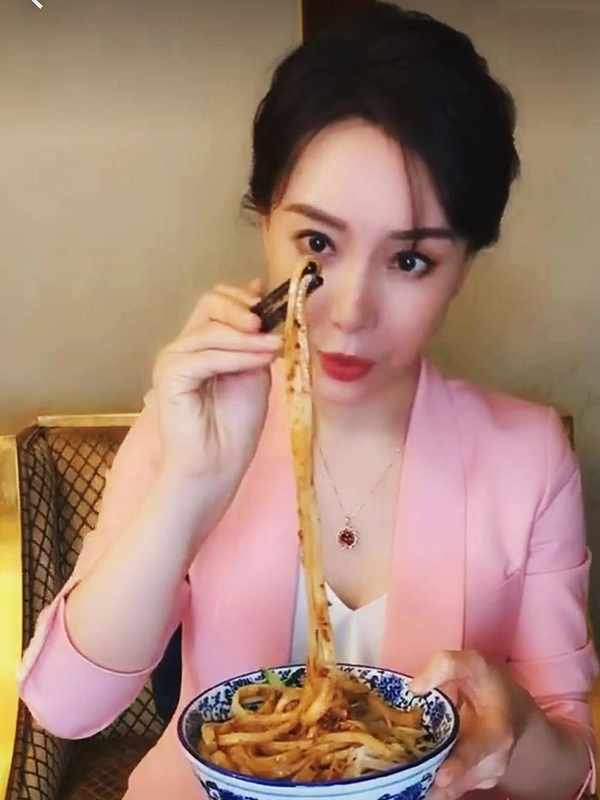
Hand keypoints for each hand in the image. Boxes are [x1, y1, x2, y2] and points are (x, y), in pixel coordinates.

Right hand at [152, 279, 280, 485]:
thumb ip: (255, 339)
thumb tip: (261, 298)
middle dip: (242, 310)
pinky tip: (259, 361)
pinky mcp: (169, 376)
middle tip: (267, 326)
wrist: (218, 466)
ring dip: (247, 338)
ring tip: (274, 348)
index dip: (243, 298)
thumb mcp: (254, 371)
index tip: (270, 306)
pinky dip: (236, 356)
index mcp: (201, 344)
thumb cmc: (236, 426)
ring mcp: (172, 360)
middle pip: (209, 304)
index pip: (216, 301)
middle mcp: (183, 347)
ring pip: (211, 329)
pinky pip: (206, 356)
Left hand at [410, 650, 534, 799]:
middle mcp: (493, 762)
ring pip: (451, 789)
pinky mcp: (471, 782)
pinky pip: (448, 790)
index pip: (477, 753)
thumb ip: (445, 666)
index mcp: (497, 733)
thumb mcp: (470, 663)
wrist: (510, 707)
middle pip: (460, 780)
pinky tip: (412, 781)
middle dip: (433, 783)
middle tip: (405, 780)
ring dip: (428, 786)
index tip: (440, 779)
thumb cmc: (487, 683)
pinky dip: (429, 786)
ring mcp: (483, 776)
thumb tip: (415, 689)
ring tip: (403, 780)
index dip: (458, 767)